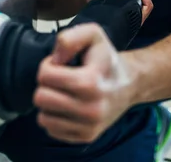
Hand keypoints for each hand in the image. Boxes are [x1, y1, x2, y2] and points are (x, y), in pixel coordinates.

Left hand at [34, 24, 134, 143]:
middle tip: (61, 80)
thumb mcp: (93, 34)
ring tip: (65, 93)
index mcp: (90, 83)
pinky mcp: (86, 137)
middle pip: (41, 98)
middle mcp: (91, 109)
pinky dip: (56, 118)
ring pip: (43, 118)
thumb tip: (55, 60)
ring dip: (50, 103)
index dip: (48, 66)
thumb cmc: (106, 58)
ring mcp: (89, 126)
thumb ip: (70, 38)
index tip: (62, 64)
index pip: (45, 76)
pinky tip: (69, 107)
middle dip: (46, 86)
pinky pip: (52, 130)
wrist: (129, 83)